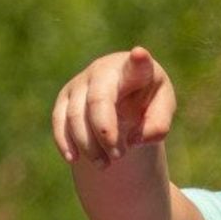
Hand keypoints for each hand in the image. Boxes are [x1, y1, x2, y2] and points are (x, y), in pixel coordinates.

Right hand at [51, 46, 177, 169]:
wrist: (122, 96)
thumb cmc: (146, 101)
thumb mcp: (162, 112)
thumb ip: (158, 126)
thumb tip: (133, 140)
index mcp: (136, 70)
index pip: (138, 64)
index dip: (139, 61)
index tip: (140, 55)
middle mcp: (104, 70)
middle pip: (98, 100)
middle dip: (105, 133)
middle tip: (119, 156)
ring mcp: (81, 83)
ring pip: (76, 116)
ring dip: (89, 146)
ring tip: (106, 164)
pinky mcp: (65, 98)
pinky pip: (58, 120)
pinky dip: (65, 142)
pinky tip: (74, 159)